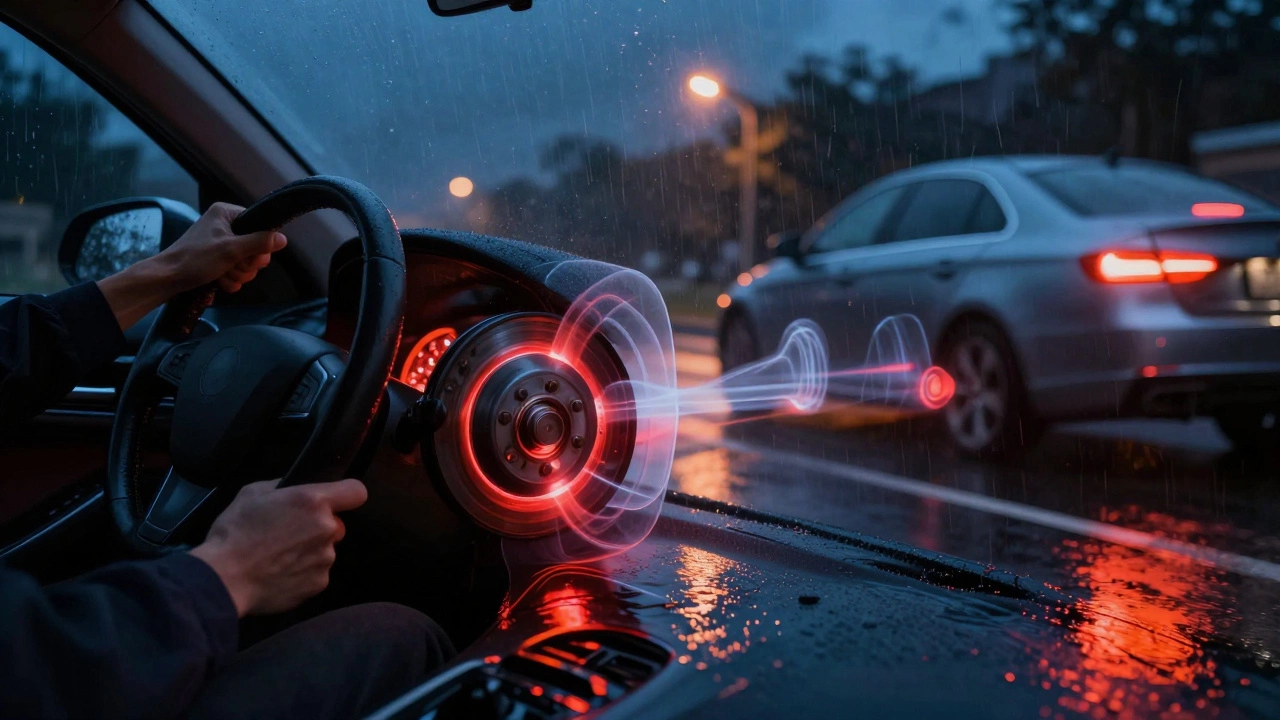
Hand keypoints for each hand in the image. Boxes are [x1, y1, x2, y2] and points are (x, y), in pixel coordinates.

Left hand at [156, 202, 287, 293]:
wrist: (168, 278)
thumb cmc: (195, 258)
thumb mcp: (230, 250)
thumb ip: (259, 242)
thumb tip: (283, 239)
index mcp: (227, 213)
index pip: (260, 225)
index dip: (259, 244)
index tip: (250, 255)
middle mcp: (226, 225)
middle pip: (256, 246)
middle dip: (247, 263)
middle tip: (233, 266)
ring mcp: (222, 244)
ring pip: (248, 262)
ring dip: (238, 273)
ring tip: (222, 274)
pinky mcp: (218, 259)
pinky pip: (237, 270)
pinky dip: (231, 279)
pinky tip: (220, 281)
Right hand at [190, 478, 367, 616]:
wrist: (223, 578)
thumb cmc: (234, 532)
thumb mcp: (252, 493)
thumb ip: (282, 487)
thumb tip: (292, 489)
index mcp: (313, 502)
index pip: (356, 492)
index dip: (347, 494)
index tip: (336, 500)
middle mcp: (327, 529)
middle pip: (337, 525)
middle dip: (319, 527)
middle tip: (289, 533)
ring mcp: (325, 559)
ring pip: (325, 550)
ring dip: (309, 551)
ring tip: (277, 556)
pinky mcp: (319, 584)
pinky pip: (316, 573)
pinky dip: (303, 573)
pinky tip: (278, 573)